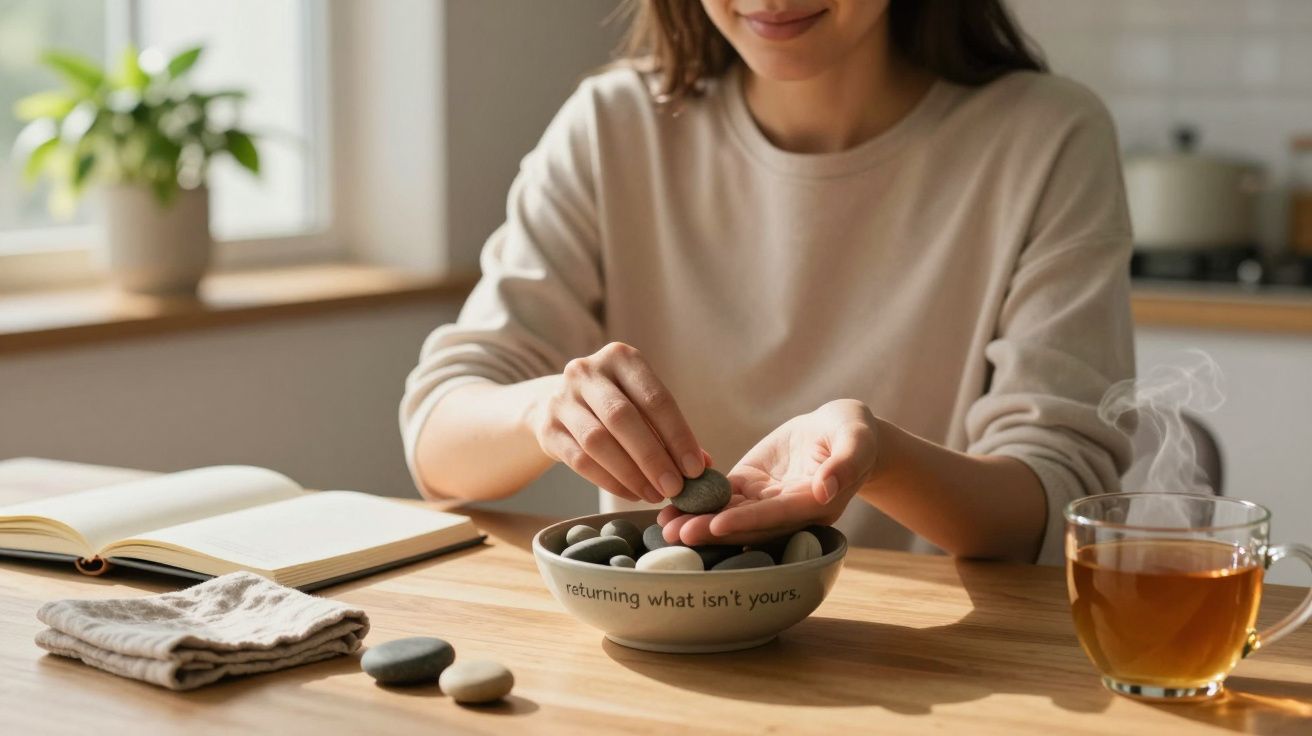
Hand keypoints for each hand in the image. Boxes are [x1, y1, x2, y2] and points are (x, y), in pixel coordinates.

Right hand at [529, 342, 708, 503]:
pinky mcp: (547, 428)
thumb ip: (671, 432)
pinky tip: (631, 494)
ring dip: (631, 474)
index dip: (678, 436)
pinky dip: (610, 481)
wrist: (556, 403)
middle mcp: (587, 371)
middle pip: (623, 419)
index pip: (656, 398)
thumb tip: (706, 468)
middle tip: (675, 489)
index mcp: (621, 357)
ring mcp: (562, 398)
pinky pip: (580, 460)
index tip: (695, 469)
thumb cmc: (614, 404)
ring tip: (655, 496)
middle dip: (653, 458)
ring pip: (599, 441)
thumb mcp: (642, 404)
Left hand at [658, 399, 879, 544]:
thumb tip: (826, 489)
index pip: (777, 516)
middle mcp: (787, 512)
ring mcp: (765, 501)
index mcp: (815, 505)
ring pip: (728, 515)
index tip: (718, 525)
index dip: (748, 522)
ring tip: (663, 526)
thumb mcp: (857, 441)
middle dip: (711, 530)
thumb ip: (845, 464)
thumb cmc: (855, 433)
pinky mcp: (750, 487)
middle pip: (747, 525)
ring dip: (697, 522)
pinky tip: (668, 507)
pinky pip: (721, 497)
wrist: (841, 431)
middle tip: (676, 534)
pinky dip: (696, 502)